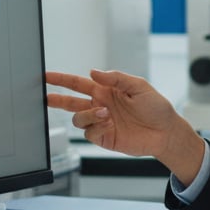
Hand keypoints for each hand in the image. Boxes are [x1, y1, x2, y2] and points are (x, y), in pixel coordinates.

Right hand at [44, 70, 204, 180]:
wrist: (165, 132)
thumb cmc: (156, 107)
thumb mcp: (139, 86)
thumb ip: (116, 78)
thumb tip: (93, 72)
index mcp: (105, 90)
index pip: (78, 83)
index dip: (61, 79)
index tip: (46, 76)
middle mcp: (100, 105)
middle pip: (70, 102)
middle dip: (56, 99)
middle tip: (45, 97)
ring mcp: (101, 122)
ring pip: (78, 118)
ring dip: (88, 114)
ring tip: (105, 113)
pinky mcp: (104, 137)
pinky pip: (89, 133)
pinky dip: (96, 128)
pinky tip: (109, 125)